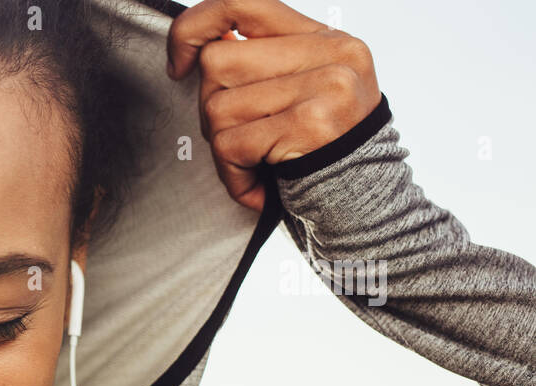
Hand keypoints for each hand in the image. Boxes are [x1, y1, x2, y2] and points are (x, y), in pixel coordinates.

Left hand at [167, 0, 381, 211]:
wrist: (365, 207)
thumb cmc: (319, 155)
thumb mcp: (302, 94)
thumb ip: (261, 63)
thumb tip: (200, 47)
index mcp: (326, 38)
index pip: (242, 1)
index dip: (195, 27)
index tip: (178, 64)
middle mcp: (332, 53)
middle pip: (218, 62)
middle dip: (212, 108)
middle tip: (242, 139)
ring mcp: (326, 86)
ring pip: (218, 106)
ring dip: (223, 146)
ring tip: (255, 163)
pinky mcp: (311, 124)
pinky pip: (230, 144)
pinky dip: (232, 174)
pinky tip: (258, 183)